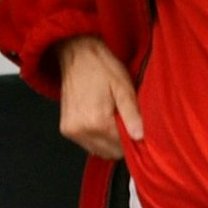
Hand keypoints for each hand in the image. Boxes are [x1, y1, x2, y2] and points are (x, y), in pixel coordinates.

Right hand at [53, 35, 140, 159]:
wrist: (77, 55)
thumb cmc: (103, 68)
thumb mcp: (124, 88)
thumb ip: (132, 115)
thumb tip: (140, 137)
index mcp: (95, 122)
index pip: (122, 147)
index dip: (135, 140)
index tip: (141, 130)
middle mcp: (79, 131)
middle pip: (110, 153)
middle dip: (123, 142)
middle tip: (130, 123)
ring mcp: (70, 131)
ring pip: (98, 150)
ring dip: (110, 141)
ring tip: (116, 119)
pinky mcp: (66, 129)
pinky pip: (88, 143)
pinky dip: (99, 138)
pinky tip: (105, 120)